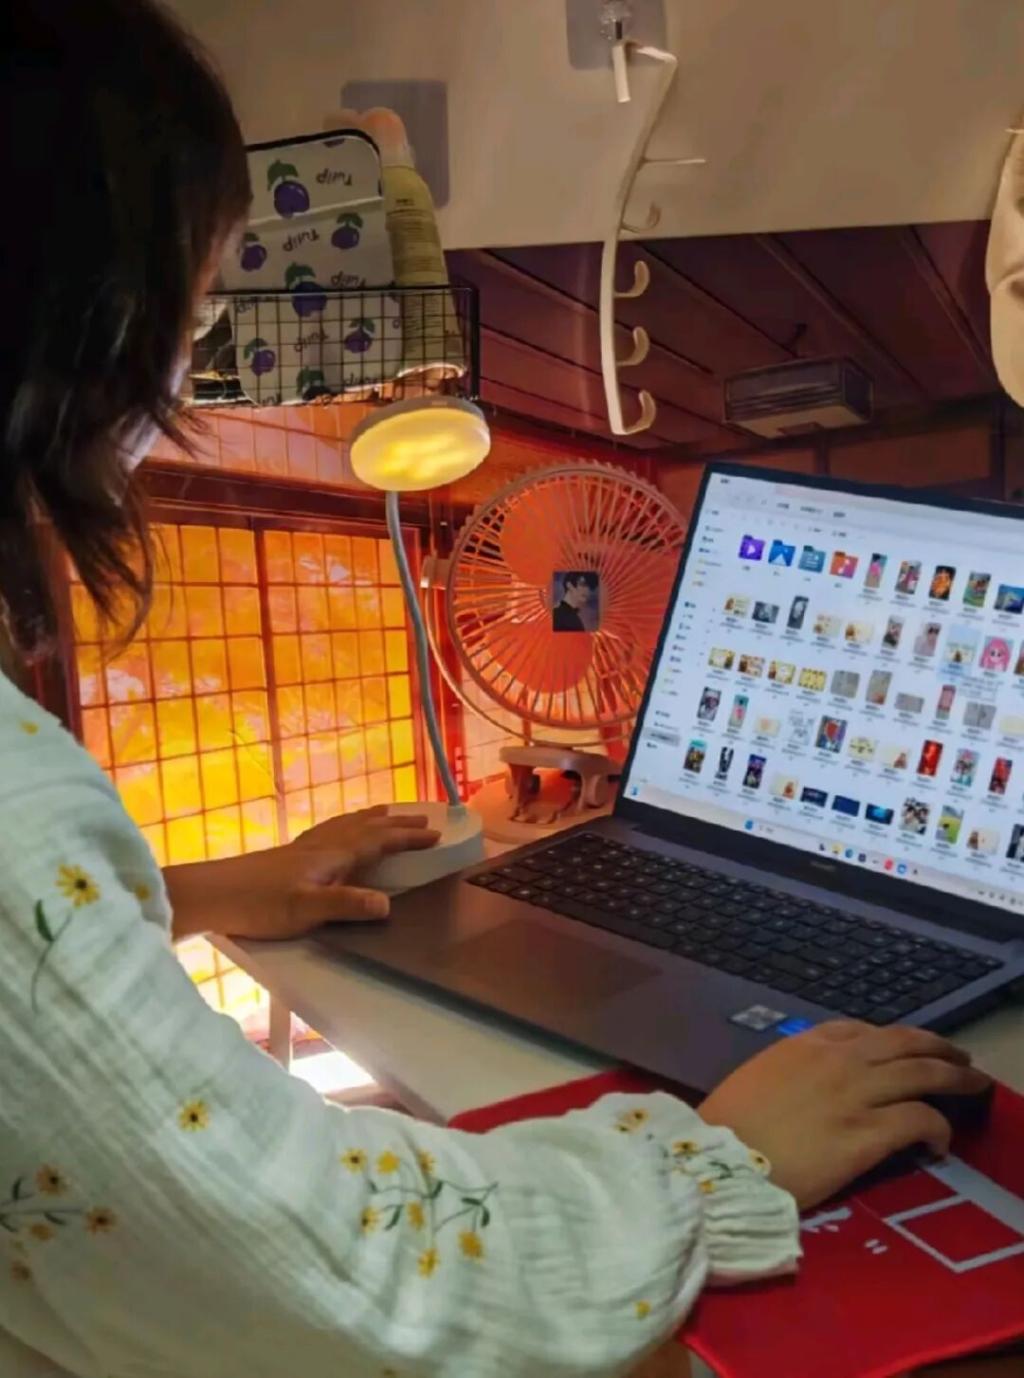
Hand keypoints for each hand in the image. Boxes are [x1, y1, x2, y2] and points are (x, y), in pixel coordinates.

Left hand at [165, 807, 439, 940]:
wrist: (213, 893)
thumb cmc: (258, 905)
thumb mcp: (306, 910)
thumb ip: (346, 905)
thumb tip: (388, 905)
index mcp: (333, 856)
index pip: (380, 841)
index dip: (409, 838)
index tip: (437, 835)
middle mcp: (323, 844)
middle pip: (368, 827)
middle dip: (399, 824)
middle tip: (425, 819)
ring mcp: (305, 846)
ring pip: (349, 824)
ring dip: (374, 818)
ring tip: (390, 812)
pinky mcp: (291, 853)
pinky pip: (331, 829)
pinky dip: (347, 823)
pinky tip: (339, 830)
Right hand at [699, 1021, 990, 1208]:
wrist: (719, 1161)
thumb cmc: (725, 1127)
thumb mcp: (754, 1080)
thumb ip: (787, 1072)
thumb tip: (804, 1086)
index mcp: (803, 1045)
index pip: (861, 1030)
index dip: (891, 1037)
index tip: (905, 1048)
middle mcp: (836, 1061)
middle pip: (904, 1043)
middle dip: (938, 1047)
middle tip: (959, 1057)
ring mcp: (855, 1094)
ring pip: (922, 1073)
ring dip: (954, 1076)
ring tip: (973, 1084)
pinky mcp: (869, 1134)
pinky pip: (920, 1119)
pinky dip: (939, 1127)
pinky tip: (942, 1141)